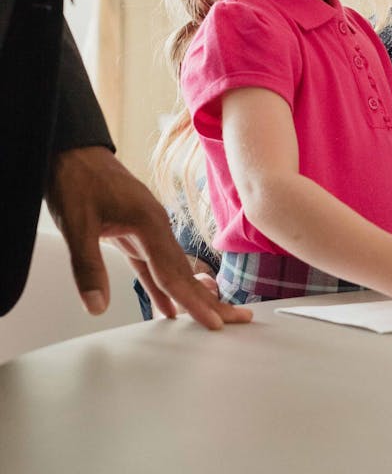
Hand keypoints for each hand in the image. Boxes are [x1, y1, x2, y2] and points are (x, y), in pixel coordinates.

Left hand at [45, 146, 251, 330]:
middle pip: (185, 271)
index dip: (194, 301)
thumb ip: (88, 267)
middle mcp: (155, 225)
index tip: (214, 322)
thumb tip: (96, 305)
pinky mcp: (136, 230)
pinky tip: (169, 305)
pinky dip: (163, 286)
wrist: (73, 152)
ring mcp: (148, 227)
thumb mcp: (77, 224)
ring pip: (174, 268)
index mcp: (149, 222)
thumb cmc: (77, 178)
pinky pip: (154, 264)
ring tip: (213, 314)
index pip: (174, 272)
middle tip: (236, 320)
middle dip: (210, 300)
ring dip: (193, 294)